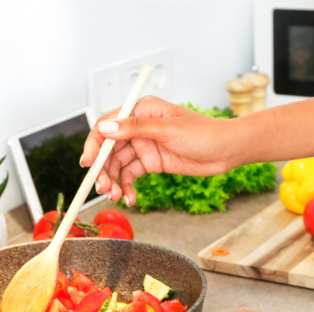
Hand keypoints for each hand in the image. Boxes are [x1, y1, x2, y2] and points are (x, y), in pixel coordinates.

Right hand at [81, 96, 237, 205]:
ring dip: (114, 181)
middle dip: (103, 169)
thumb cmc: (204, 133)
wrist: (226, 151)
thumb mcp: (168, 129)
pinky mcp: (151, 162)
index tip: (88, 162)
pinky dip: (128, 187)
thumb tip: (107, 128)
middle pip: (109, 149)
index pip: (108, 125)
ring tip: (116, 197)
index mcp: (141, 110)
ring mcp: (145, 145)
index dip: (94, 144)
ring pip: (118, 164)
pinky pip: (132, 175)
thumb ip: (136, 128)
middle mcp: (139, 127)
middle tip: (102, 188)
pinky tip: (130, 198)